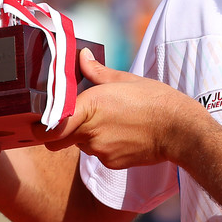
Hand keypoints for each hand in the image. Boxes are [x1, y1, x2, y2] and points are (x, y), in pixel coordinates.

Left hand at [32, 48, 203, 170]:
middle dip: (60, 131)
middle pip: (58, 141)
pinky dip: (104, 145)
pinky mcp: (112, 163)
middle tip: (70, 119)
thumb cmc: (157, 101)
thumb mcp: (126, 79)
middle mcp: (91, 132)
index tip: (40, 120)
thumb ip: (97, 72)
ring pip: (80, 146)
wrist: (181, 130)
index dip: (40, 126)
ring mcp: (101, 151)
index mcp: (90, 106)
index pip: (49, 127)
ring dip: (86, 136)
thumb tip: (82, 58)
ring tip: (110, 121)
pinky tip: (123, 133)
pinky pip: (99, 155)